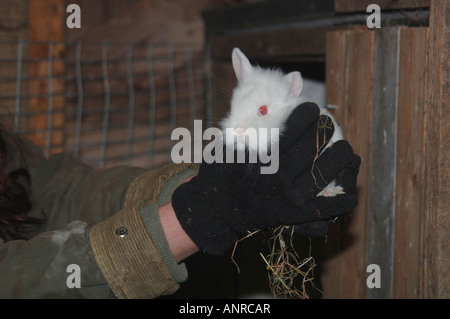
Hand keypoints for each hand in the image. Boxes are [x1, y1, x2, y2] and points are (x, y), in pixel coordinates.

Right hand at [171, 103, 359, 254]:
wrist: (217, 208)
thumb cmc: (222, 171)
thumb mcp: (229, 140)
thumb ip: (249, 120)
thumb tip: (270, 97)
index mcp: (264, 154)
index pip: (297, 125)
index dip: (308, 113)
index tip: (312, 108)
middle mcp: (280, 174)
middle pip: (316, 145)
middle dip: (326, 130)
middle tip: (329, 125)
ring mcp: (290, 197)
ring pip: (327, 172)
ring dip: (342, 157)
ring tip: (345, 150)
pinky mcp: (295, 215)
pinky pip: (328, 208)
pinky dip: (343, 200)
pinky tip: (349, 189)